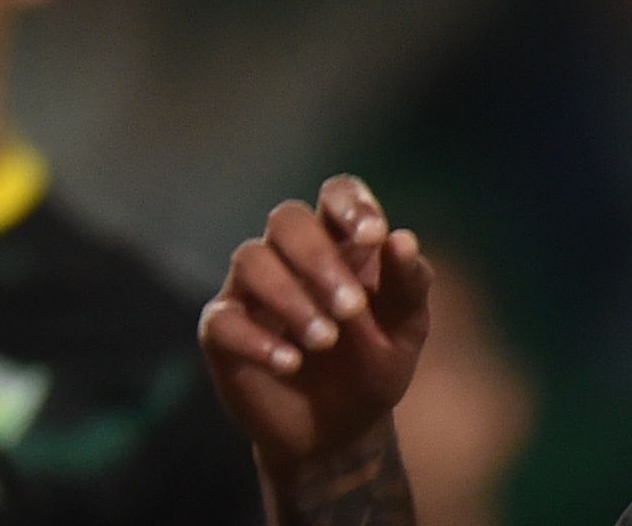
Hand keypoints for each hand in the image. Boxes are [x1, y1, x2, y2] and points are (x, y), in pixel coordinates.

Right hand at [200, 178, 433, 491]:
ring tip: (325, 342)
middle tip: (350, 309)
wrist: (337, 436)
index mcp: (339, 248)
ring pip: (251, 258)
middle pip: (286, 218)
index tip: (371, 234)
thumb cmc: (371, 371)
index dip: (349, 202)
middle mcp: (289, 259)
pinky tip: (291, 363)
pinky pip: (225, 318)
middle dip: (318, 258)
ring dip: (292, 298)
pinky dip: (259, 339)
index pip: (335, 195)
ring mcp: (250, 291)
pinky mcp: (223, 329)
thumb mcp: (404, 334)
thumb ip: (408, 287)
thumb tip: (402, 238)